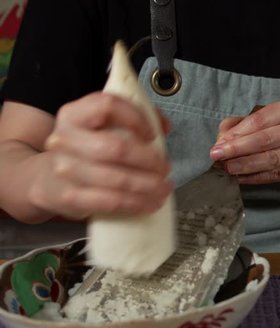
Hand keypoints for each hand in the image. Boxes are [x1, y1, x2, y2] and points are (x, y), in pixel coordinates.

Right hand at [27, 92, 172, 219]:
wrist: (46, 180)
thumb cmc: (86, 150)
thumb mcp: (102, 127)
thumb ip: (134, 118)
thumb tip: (164, 126)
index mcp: (73, 115)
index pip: (108, 106)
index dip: (135, 118)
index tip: (152, 134)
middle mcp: (64, 139)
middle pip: (116, 148)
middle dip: (148, 160)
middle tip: (166, 168)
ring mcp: (64, 170)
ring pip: (115, 179)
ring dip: (147, 186)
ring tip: (164, 189)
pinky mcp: (69, 197)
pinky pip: (109, 202)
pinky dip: (135, 204)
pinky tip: (150, 204)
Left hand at [210, 99, 279, 183]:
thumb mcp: (265, 120)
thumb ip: (240, 124)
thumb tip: (222, 138)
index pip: (259, 120)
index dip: (237, 132)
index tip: (219, 142)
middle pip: (265, 139)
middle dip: (238, 149)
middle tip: (217, 155)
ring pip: (270, 159)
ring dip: (245, 165)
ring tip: (228, 168)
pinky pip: (275, 175)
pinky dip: (255, 177)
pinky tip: (240, 178)